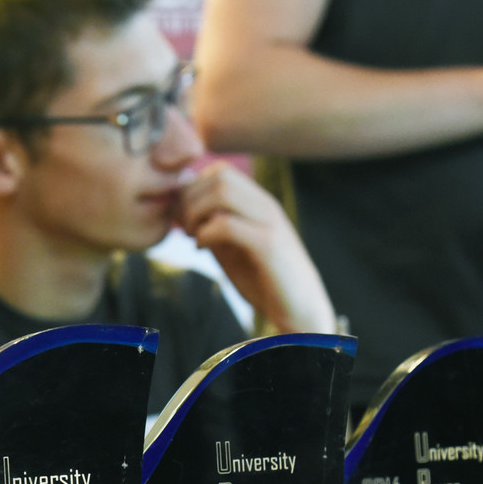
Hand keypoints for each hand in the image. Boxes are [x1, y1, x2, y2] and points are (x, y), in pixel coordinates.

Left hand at [175, 161, 336, 333]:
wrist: (300, 312)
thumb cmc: (265, 281)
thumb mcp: (232, 249)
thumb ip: (213, 229)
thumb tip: (182, 214)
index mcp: (259, 203)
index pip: (220, 170)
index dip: (193, 189)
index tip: (183, 217)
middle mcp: (266, 205)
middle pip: (219, 174)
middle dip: (190, 198)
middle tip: (182, 227)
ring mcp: (270, 222)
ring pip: (222, 190)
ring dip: (196, 211)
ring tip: (191, 236)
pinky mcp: (269, 245)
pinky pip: (227, 224)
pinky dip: (205, 233)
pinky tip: (201, 249)